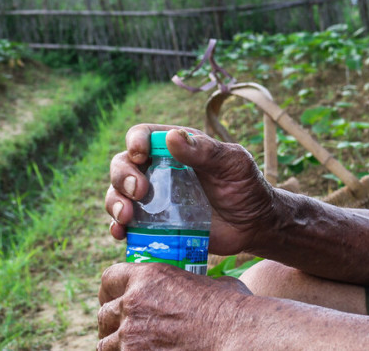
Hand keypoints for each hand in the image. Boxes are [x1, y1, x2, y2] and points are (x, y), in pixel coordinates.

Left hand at [97, 262, 251, 349]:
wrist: (238, 336)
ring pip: (105, 344)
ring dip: (116, 347)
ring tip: (132, 349)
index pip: (109, 278)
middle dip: (112, 324)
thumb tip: (194, 290)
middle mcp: (133, 303)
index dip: (111, 291)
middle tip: (124, 333)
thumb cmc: (233, 311)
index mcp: (148, 277)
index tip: (115, 301)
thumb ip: (189, 285)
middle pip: (104, 314)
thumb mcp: (209, 283)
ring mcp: (131, 336)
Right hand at [105, 125, 276, 255]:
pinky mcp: (153, 225)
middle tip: (138, 191)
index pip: (143, 135)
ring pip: (118, 194)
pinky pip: (126, 225)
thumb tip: (172, 137)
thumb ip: (205, 150)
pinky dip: (117, 227)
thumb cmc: (246, 186)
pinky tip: (121, 233)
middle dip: (122, 176)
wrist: (254, 225)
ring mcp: (153, 198)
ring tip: (126, 216)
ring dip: (114, 203)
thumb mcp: (233, 163)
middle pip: (123, 164)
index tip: (140, 154)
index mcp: (176, 148)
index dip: (135, 141)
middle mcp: (158, 170)